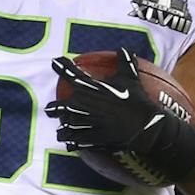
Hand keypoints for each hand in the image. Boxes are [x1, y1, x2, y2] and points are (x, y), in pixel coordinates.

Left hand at [45, 55, 194, 185]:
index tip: (56, 62)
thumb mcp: (131, 77)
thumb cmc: (136, 100)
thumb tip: (123, 49)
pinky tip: (69, 145)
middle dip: (53, 108)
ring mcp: (84, 124)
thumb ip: (124, 62)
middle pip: (59, 107)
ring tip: (61, 131)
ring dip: (62, 129)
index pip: (69, 74)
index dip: (61, 66)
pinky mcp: (90, 140)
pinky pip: (75, 142)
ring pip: (65, 127)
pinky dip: (71, 143)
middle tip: (51, 109)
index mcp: (89, 88)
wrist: (144, 125)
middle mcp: (82, 106)